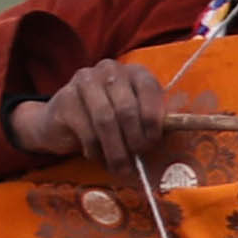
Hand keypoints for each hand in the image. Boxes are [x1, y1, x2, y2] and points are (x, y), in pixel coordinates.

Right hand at [10, 61, 170, 165]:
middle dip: (134, 140)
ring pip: (106, 121)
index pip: (149, 88)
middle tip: (136, 161)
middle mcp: (110, 69)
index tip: (152, 142)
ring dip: (116, 151)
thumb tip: (176, 132)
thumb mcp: (134, 119)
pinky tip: (97, 157)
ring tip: (120, 168)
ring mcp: (85, 81)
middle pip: (127, 109)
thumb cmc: (108, 122)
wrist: (62, 122)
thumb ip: (152, 122)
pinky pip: (86, 131)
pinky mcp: (65, 99)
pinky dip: (96, 151)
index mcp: (133, 71)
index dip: (153, 119)